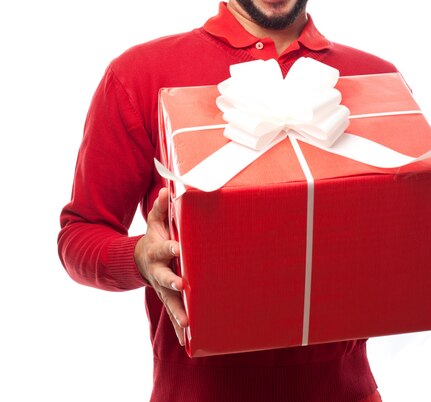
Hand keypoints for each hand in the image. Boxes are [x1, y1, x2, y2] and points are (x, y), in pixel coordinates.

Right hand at [134, 187, 187, 344]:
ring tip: (187, 324)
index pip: (164, 249)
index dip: (171, 248)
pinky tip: (190, 340)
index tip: (179, 247)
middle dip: (173, 284)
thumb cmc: (154, 238)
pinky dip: (179, 328)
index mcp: (157, 251)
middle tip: (183, 288)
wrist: (140, 260)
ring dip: (177, 313)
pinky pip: (173, 314)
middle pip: (165, 279)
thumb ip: (161, 208)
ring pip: (169, 302)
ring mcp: (161, 288)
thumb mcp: (155, 222)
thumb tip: (166, 190)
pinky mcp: (166, 299)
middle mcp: (158, 272)